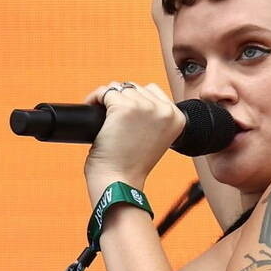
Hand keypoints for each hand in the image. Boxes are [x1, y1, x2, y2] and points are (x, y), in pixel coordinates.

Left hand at [83, 81, 183, 197]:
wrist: (119, 182)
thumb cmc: (132, 165)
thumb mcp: (155, 139)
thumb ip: (153, 118)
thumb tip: (133, 95)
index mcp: (178, 118)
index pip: (153, 91)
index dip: (135, 100)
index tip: (125, 114)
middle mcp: (165, 110)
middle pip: (136, 88)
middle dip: (121, 99)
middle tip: (111, 118)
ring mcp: (145, 107)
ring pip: (120, 89)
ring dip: (107, 99)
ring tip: (102, 116)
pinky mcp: (124, 107)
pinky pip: (105, 91)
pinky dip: (95, 98)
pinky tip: (93, 108)